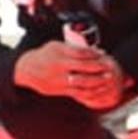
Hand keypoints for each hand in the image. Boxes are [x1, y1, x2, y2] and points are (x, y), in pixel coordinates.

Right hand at [13, 40, 127, 109]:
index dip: (95, 54)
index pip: (81, 53)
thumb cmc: (46, 55)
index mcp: (59, 52)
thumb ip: (76, 48)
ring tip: (108, 79)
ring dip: (98, 81)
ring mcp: (59, 79)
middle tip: (110, 67)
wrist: (27, 70)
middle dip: (99, 67)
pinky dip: (91, 91)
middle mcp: (59, 66)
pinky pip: (78, 92)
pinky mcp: (60, 90)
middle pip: (83, 67)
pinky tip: (99, 89)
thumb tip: (98, 52)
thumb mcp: (57, 46)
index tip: (104, 55)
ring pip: (82, 82)